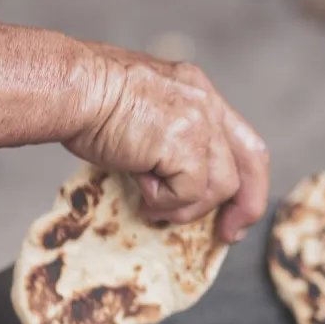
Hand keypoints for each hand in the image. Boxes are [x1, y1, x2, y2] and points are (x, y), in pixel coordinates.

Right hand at [63, 42, 269, 243]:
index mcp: (196, 90)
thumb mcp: (138, 110)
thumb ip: (162, 137)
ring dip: (186, 207)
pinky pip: (189, 193)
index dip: (245, 177)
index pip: (240, 138)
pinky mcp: (184, 145)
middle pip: (251, 161)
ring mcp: (199, 122)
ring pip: (220, 186)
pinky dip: (165, 202)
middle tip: (227, 235)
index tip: (234, 209)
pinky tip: (140, 190)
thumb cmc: (85, 99)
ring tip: (150, 205)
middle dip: (245, 205)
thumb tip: (163, 176)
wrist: (72, 88)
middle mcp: (206, 102)